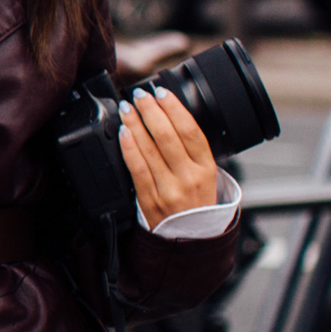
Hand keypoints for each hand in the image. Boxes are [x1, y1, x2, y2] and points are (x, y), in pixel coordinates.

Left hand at [120, 86, 219, 226]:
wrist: (189, 239)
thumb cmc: (195, 203)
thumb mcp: (204, 175)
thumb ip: (190, 151)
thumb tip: (167, 115)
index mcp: (207, 168)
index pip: (191, 131)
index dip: (174, 108)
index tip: (162, 92)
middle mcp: (190, 178)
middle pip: (168, 136)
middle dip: (151, 110)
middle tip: (139, 95)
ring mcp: (170, 189)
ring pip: (150, 149)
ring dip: (136, 124)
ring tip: (128, 108)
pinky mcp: (150, 200)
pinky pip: (137, 168)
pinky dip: (129, 147)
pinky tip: (123, 132)